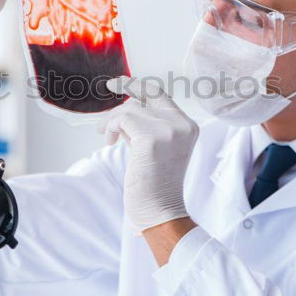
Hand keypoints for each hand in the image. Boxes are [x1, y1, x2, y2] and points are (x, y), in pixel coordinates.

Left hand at [98, 76, 199, 232]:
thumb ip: (147, 127)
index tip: (118, 84)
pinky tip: (109, 143)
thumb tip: (125, 110)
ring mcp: (169, 130)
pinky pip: (122, 119)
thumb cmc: (154, 185)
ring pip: (130, 108)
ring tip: (108, 138)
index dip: (138, 85)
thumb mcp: (155, 148)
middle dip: (122, 96)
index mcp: (188, 126)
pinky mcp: (151, 138)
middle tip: (107, 94)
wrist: (160, 211)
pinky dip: (111, 128)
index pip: (161, 95)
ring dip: (112, 121)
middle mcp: (182, 124)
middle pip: (144, 98)